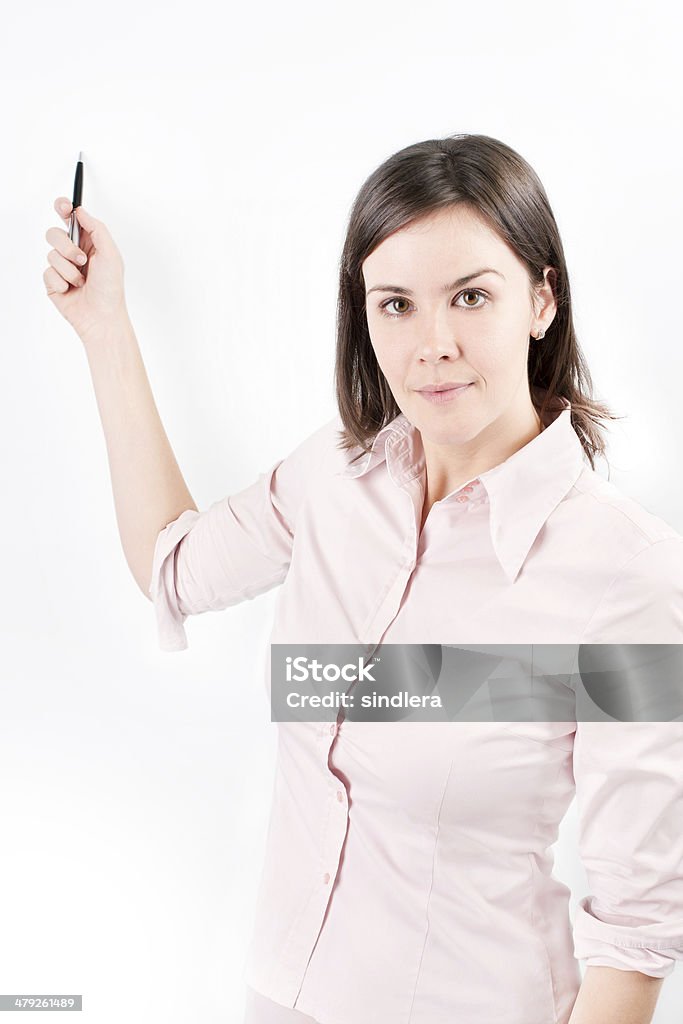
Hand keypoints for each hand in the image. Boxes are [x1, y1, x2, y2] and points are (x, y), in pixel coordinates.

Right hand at [44, 198, 127, 340]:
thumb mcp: (110, 254)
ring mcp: (62, 267)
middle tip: (81, 259)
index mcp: (89, 243)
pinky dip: (61, 281)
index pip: (71, 219)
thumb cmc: (110, 289)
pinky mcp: (53, 281)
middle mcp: (74, 252)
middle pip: (55, 234)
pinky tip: (71, 290)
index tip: (63, 207)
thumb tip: (80, 211)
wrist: (101, 317)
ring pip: (51, 254)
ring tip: (81, 281)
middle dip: (67, 246)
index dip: (63, 209)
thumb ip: (97, 229)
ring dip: (68, 269)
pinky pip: (48, 272)